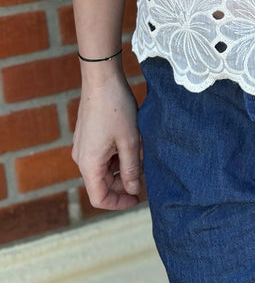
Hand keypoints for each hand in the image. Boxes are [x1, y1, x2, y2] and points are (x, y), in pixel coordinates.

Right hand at [72, 69, 143, 210]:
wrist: (102, 79)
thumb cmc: (116, 108)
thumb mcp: (130, 141)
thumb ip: (132, 169)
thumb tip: (134, 190)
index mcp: (89, 164)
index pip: (99, 198)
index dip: (119, 203)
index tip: (138, 198)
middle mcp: (81, 158)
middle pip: (101, 184)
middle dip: (123, 184)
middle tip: (145, 176)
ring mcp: (83, 146)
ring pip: (103, 169)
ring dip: (121, 169)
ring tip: (141, 157)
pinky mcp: (87, 136)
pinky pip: (101, 156)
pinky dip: (115, 156)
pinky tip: (131, 145)